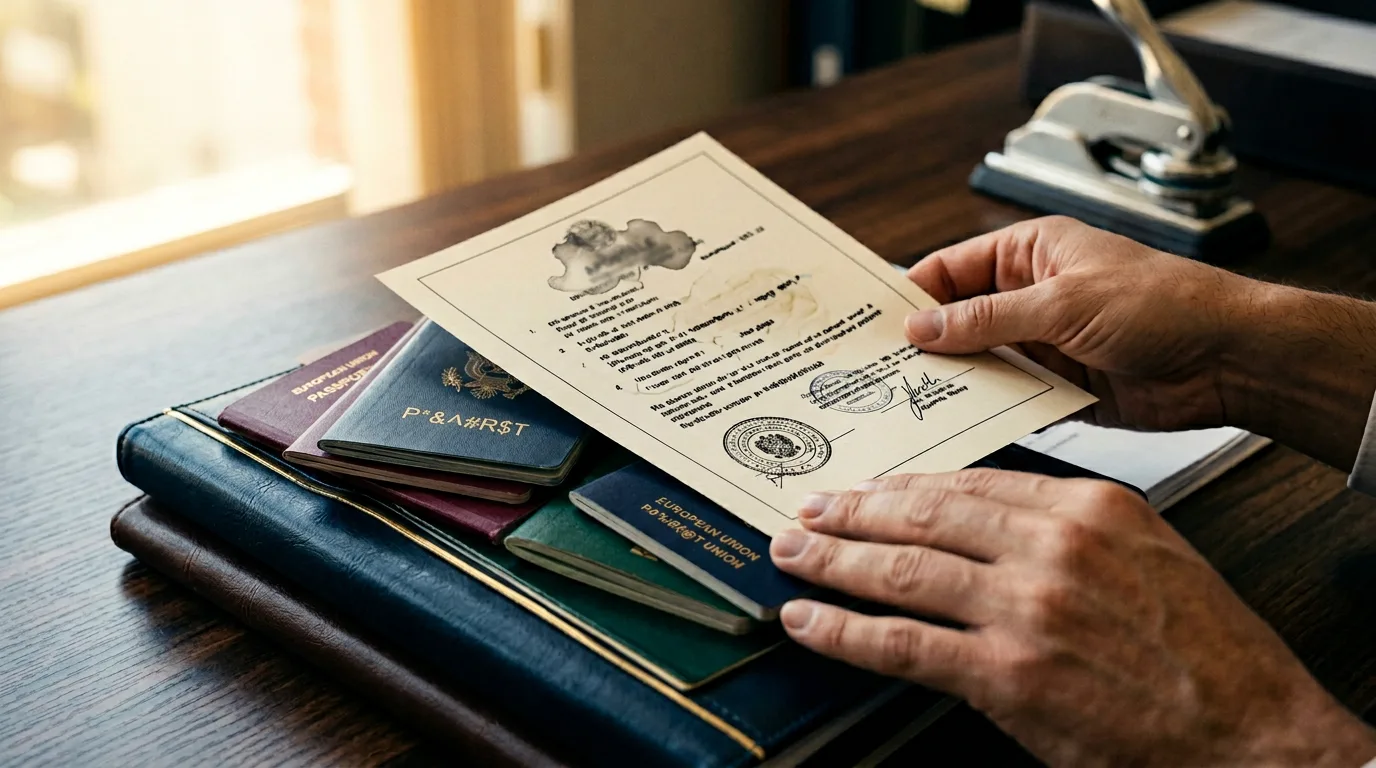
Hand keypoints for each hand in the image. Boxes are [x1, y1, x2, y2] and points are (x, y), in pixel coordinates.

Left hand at [770, 471, 1375, 766]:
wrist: (1254, 735)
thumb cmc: (1208, 654)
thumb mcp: (1148, 556)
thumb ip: (1068, 531)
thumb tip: (989, 521)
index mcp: (1088, 509)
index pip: (969, 484)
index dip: (903, 487)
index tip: (867, 489)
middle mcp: (1051, 547)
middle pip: (923, 516)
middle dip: (852, 513)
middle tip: (807, 509)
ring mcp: (1026, 609)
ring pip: (901, 571)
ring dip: (833, 562)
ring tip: (792, 554)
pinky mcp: (1008, 674)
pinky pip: (903, 644)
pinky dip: (844, 631)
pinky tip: (808, 621)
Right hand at [904, 216, 1375, 468]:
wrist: (1230, 360)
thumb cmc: (1167, 305)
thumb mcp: (1063, 304)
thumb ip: (988, 319)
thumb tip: (925, 327)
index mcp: (1030, 253)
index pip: (949, 269)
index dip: (910, 296)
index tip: (873, 326)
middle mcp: (1031, 295)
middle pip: (956, 319)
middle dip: (924, 343)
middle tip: (878, 370)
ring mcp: (1043, 342)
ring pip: (978, 361)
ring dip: (953, 380)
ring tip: (907, 401)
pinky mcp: (1059, 386)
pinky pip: (1007, 395)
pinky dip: (986, 407)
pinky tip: (958, 421)